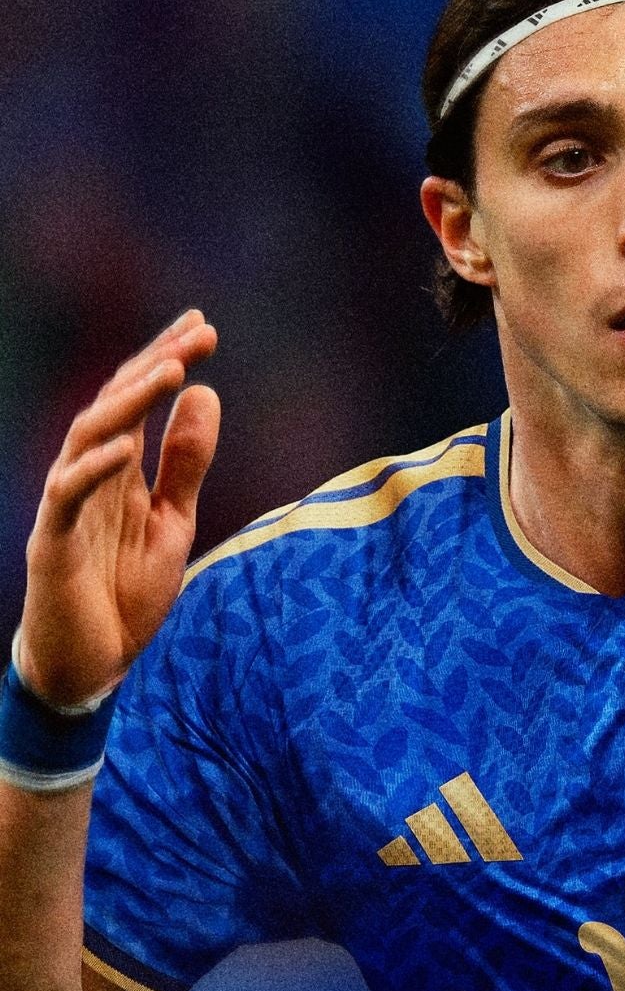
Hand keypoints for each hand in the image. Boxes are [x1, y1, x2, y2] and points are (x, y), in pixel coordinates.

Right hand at [17, 310, 219, 706]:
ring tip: (170, 371)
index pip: (140, 402)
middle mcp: (89, 476)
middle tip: (198, 333)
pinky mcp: (53, 542)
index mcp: (119, 472)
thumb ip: (186, 465)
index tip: (203, 326)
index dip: (167, 360)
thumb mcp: (172, 524)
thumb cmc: (125, 594)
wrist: (91, 664)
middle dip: (155, 365)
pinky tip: (126, 445)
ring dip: (128, 402)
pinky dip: (94, 468)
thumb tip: (205, 394)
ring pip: (87, 436)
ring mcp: (66, 505)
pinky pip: (66, 495)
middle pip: (115, 405)